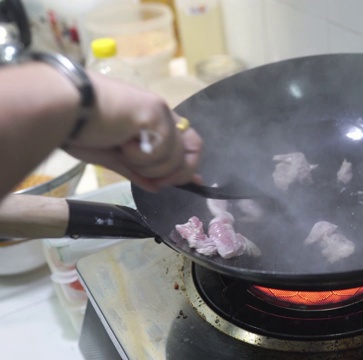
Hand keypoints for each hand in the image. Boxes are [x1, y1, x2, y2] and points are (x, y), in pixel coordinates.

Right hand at [63, 72, 202, 191]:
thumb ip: (139, 171)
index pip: (188, 142)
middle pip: (194, 149)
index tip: (193, 181)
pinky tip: (121, 140)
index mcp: (154, 121)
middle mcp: (162, 114)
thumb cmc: (79, 130)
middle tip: (150, 177)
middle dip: (175, 172)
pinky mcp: (156, 113)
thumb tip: (158, 188)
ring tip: (122, 149)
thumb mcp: (113, 157)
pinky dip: (139, 156)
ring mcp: (161, 112)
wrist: (62, 110)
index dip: (191, 164)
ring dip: (148, 166)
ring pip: (175, 157)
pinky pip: (161, 151)